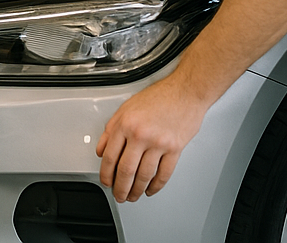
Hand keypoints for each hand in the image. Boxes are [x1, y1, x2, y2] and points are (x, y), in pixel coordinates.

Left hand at [96, 73, 209, 201]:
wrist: (185, 92)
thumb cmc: (158, 97)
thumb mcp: (127, 108)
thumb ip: (112, 129)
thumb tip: (101, 149)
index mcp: (125, 123)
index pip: (110, 155)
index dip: (106, 173)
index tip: (106, 181)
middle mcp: (140, 134)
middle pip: (126, 170)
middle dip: (120, 188)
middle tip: (119, 195)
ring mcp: (158, 143)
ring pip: (144, 175)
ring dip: (137, 190)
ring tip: (133, 195)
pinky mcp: (174, 149)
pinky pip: (163, 174)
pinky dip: (156, 186)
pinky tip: (150, 189)